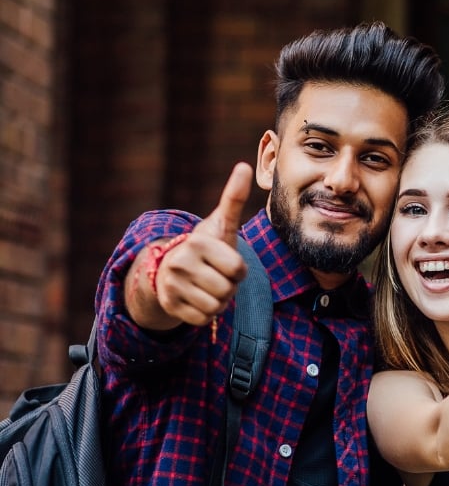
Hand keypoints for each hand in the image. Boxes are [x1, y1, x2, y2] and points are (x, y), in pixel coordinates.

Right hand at [152, 163, 251, 325]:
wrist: (171, 268)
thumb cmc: (206, 246)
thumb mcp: (221, 224)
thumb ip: (233, 198)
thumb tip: (244, 166)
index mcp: (198, 242)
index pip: (238, 269)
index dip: (238, 269)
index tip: (226, 261)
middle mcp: (179, 263)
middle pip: (227, 290)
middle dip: (228, 286)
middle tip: (216, 275)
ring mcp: (170, 285)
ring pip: (216, 306)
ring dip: (219, 300)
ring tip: (207, 286)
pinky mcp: (168, 305)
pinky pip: (203, 319)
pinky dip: (206, 313)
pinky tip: (197, 299)